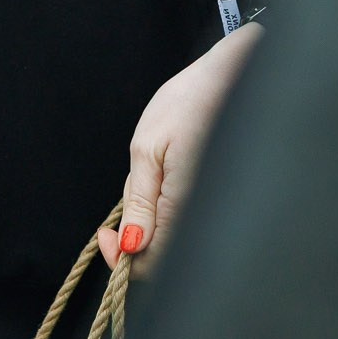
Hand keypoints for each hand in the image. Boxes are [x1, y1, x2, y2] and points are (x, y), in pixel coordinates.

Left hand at [98, 24, 264, 271]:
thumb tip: (131, 246)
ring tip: (150, 175)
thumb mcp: (148, 148)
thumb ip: (140, 202)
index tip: (105, 236)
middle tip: (126, 199)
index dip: (123, 259)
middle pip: (164, 254)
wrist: (232, 74)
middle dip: (135, 235)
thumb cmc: (190, 102)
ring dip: (151, 218)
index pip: (151, 263)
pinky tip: (166, 175)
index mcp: (185, 207)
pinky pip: (186, 216)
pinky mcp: (216, 194)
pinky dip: (167, 206)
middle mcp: (205, 213)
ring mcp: (213, 205)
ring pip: (175, 235)